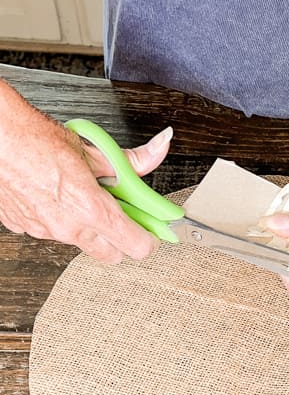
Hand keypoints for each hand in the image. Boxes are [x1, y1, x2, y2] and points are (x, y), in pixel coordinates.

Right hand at [0, 80, 171, 262]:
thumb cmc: (36, 138)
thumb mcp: (94, 148)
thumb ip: (131, 161)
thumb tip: (159, 150)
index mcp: (90, 209)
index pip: (136, 246)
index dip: (149, 238)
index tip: (153, 229)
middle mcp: (67, 227)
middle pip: (112, 256)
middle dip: (122, 240)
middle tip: (123, 216)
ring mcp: (44, 231)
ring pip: (81, 242)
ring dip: (89, 227)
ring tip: (82, 195)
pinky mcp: (24, 227)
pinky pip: (52, 232)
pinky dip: (60, 218)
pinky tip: (56, 195)